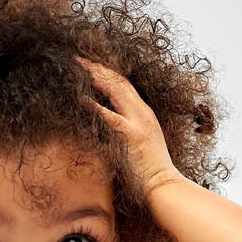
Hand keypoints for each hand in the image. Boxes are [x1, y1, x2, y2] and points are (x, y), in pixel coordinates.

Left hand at [76, 56, 181, 194]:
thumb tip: (108, 123)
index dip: (106, 72)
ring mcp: (139, 122)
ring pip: (116, 89)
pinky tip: (81, 99)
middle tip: (78, 58)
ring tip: (78, 66)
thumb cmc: (149, 170)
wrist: (162, 184)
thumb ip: (126, 129)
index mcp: (144, 113)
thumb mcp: (138, 143)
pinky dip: (95, 106)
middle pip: (119, 81)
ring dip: (96, 75)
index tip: (90, 65)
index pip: (124, 84)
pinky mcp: (132, 135)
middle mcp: (143, 113)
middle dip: (98, 67)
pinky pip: (110, 116)